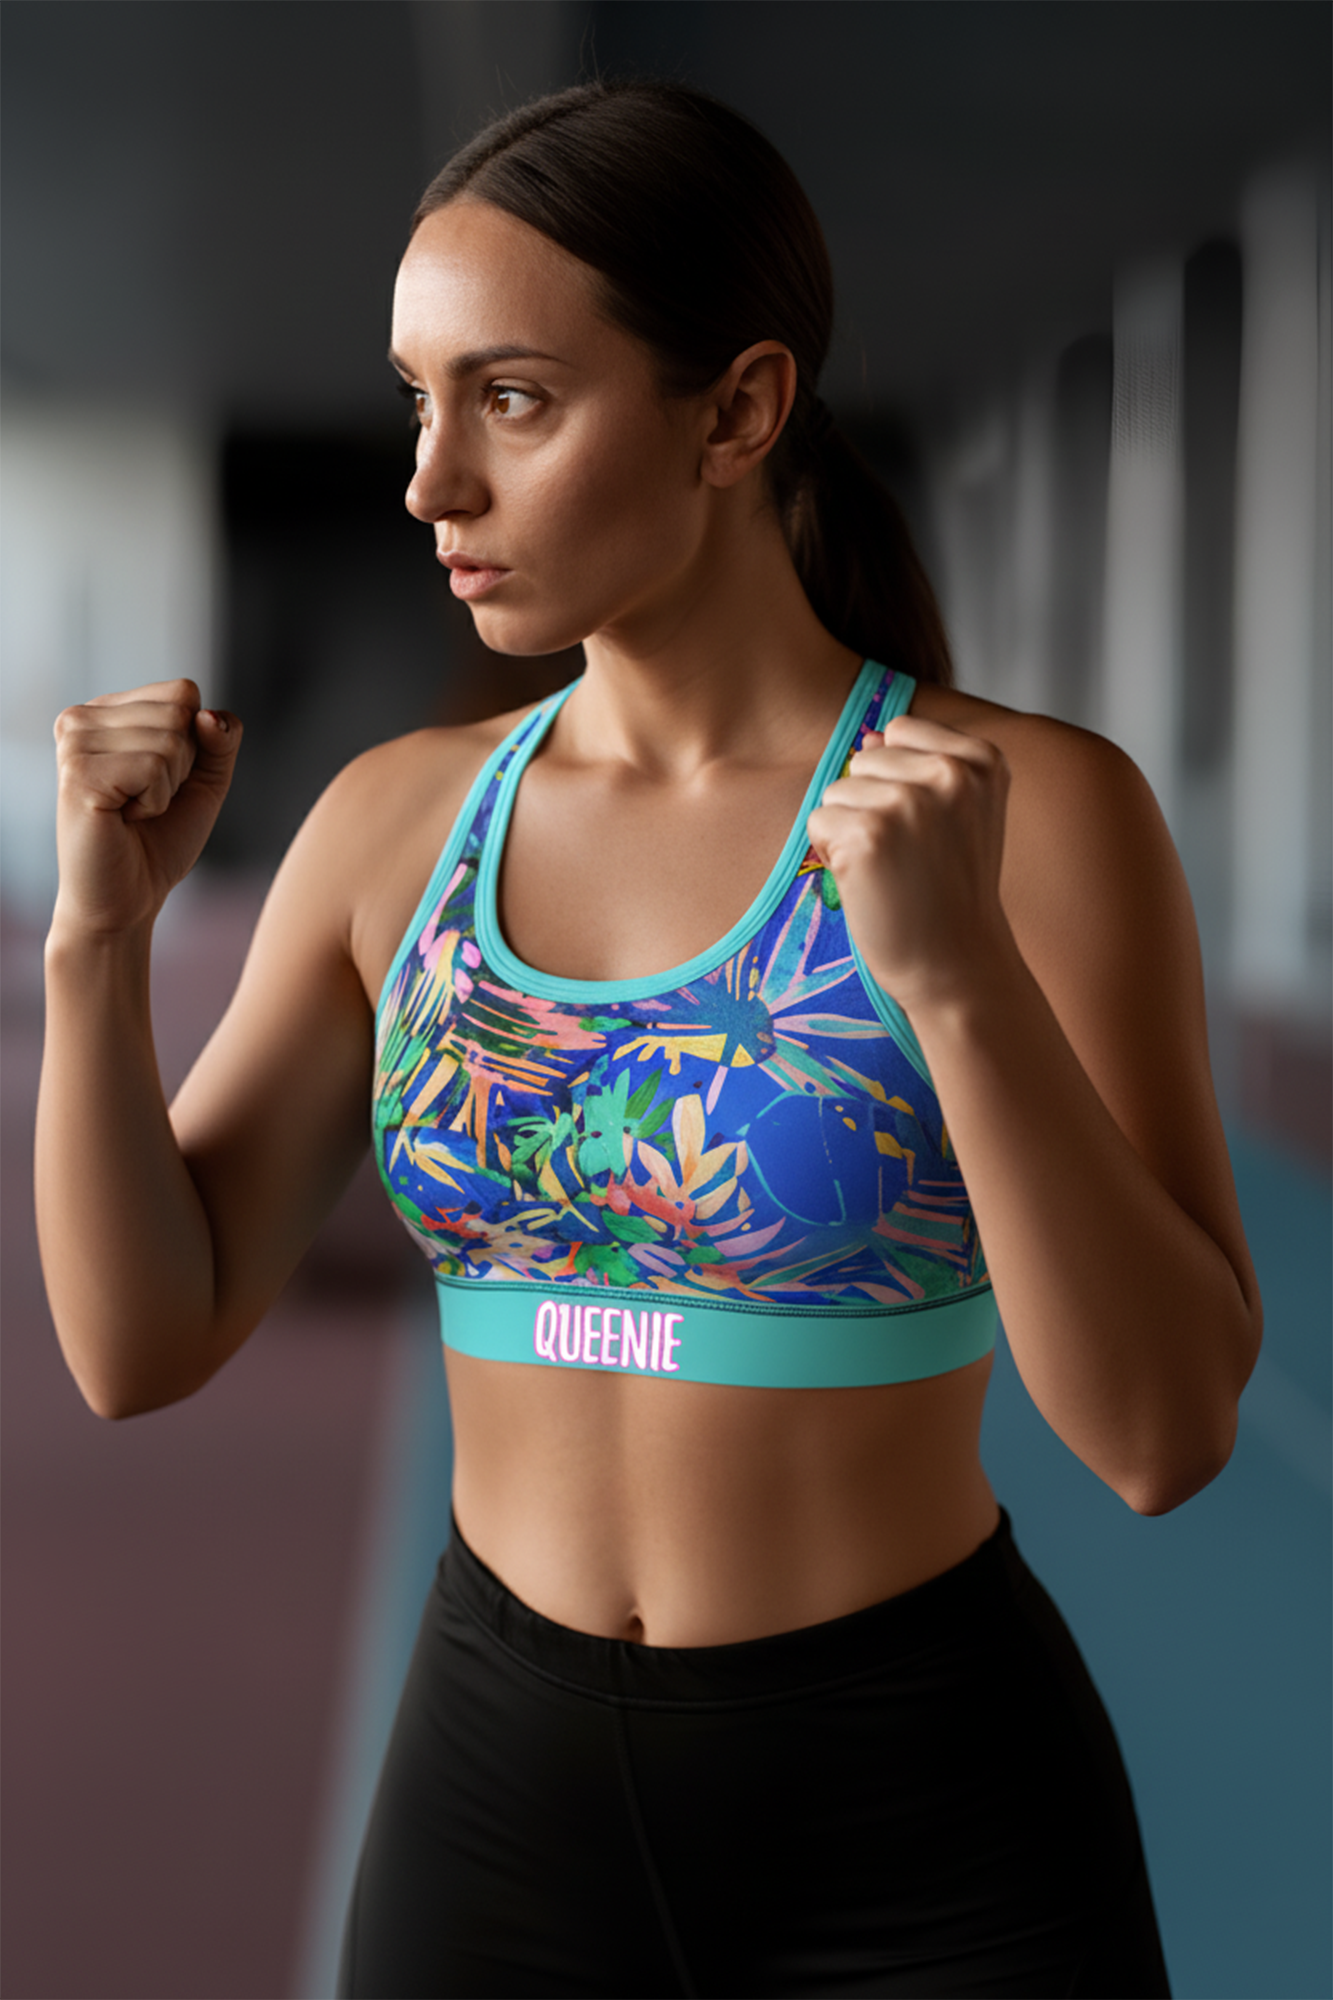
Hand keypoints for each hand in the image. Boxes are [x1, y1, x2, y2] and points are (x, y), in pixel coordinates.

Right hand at [52, 679, 242, 936]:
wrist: (126, 899)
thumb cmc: (160, 840)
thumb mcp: (205, 780)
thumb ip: (221, 738)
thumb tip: (207, 715)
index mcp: (106, 711)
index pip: (183, 691)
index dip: (194, 743)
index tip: (159, 779)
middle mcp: (82, 718)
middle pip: (180, 711)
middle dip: (182, 766)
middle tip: (144, 799)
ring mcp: (74, 742)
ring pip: (171, 739)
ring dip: (167, 787)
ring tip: (132, 809)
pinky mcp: (77, 772)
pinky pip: (154, 767)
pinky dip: (154, 802)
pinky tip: (123, 817)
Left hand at [806, 714, 1013, 1014]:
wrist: (956, 963)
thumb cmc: (950, 891)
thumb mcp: (959, 815)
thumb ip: (918, 767)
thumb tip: (868, 737)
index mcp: (982, 760)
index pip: (900, 731)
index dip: (896, 779)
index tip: (927, 828)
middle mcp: (950, 773)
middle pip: (863, 758)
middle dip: (870, 804)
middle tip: (907, 855)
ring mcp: (909, 803)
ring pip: (837, 790)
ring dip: (849, 830)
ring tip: (890, 869)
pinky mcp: (869, 835)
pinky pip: (819, 822)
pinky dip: (831, 855)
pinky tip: (870, 883)